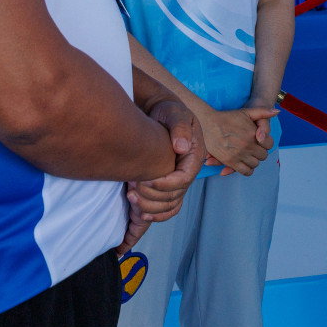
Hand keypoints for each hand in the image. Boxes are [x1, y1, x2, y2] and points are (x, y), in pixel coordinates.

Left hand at [123, 99, 202, 243]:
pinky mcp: (170, 184)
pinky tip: (141, 214)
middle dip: (152, 197)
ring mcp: (180, 179)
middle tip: (131, 190)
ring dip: (151, 207)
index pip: (184, 179)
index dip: (165, 184)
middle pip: (176, 195)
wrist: (161, 112)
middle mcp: (189, 170)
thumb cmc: (168, 111)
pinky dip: (157, 215)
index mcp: (195, 155)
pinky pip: (169, 207)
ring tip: (131, 198)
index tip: (144, 180)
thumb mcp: (175, 113)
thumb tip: (182, 147)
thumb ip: (180, 128)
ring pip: (171, 205)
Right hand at [199, 106, 279, 176]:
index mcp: (253, 134)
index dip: (265, 144)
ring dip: (253, 161)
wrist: (208, 124)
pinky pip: (245, 171)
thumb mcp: (247, 111)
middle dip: (259, 153)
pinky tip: (245, 164)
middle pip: (263, 156)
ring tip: (248, 156)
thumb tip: (277, 111)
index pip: (269, 145)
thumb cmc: (228, 117)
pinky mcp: (230, 161)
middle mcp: (248, 145)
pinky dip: (247, 170)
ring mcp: (239, 154)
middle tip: (253, 149)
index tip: (259, 142)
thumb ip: (263, 111)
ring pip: (255, 164)